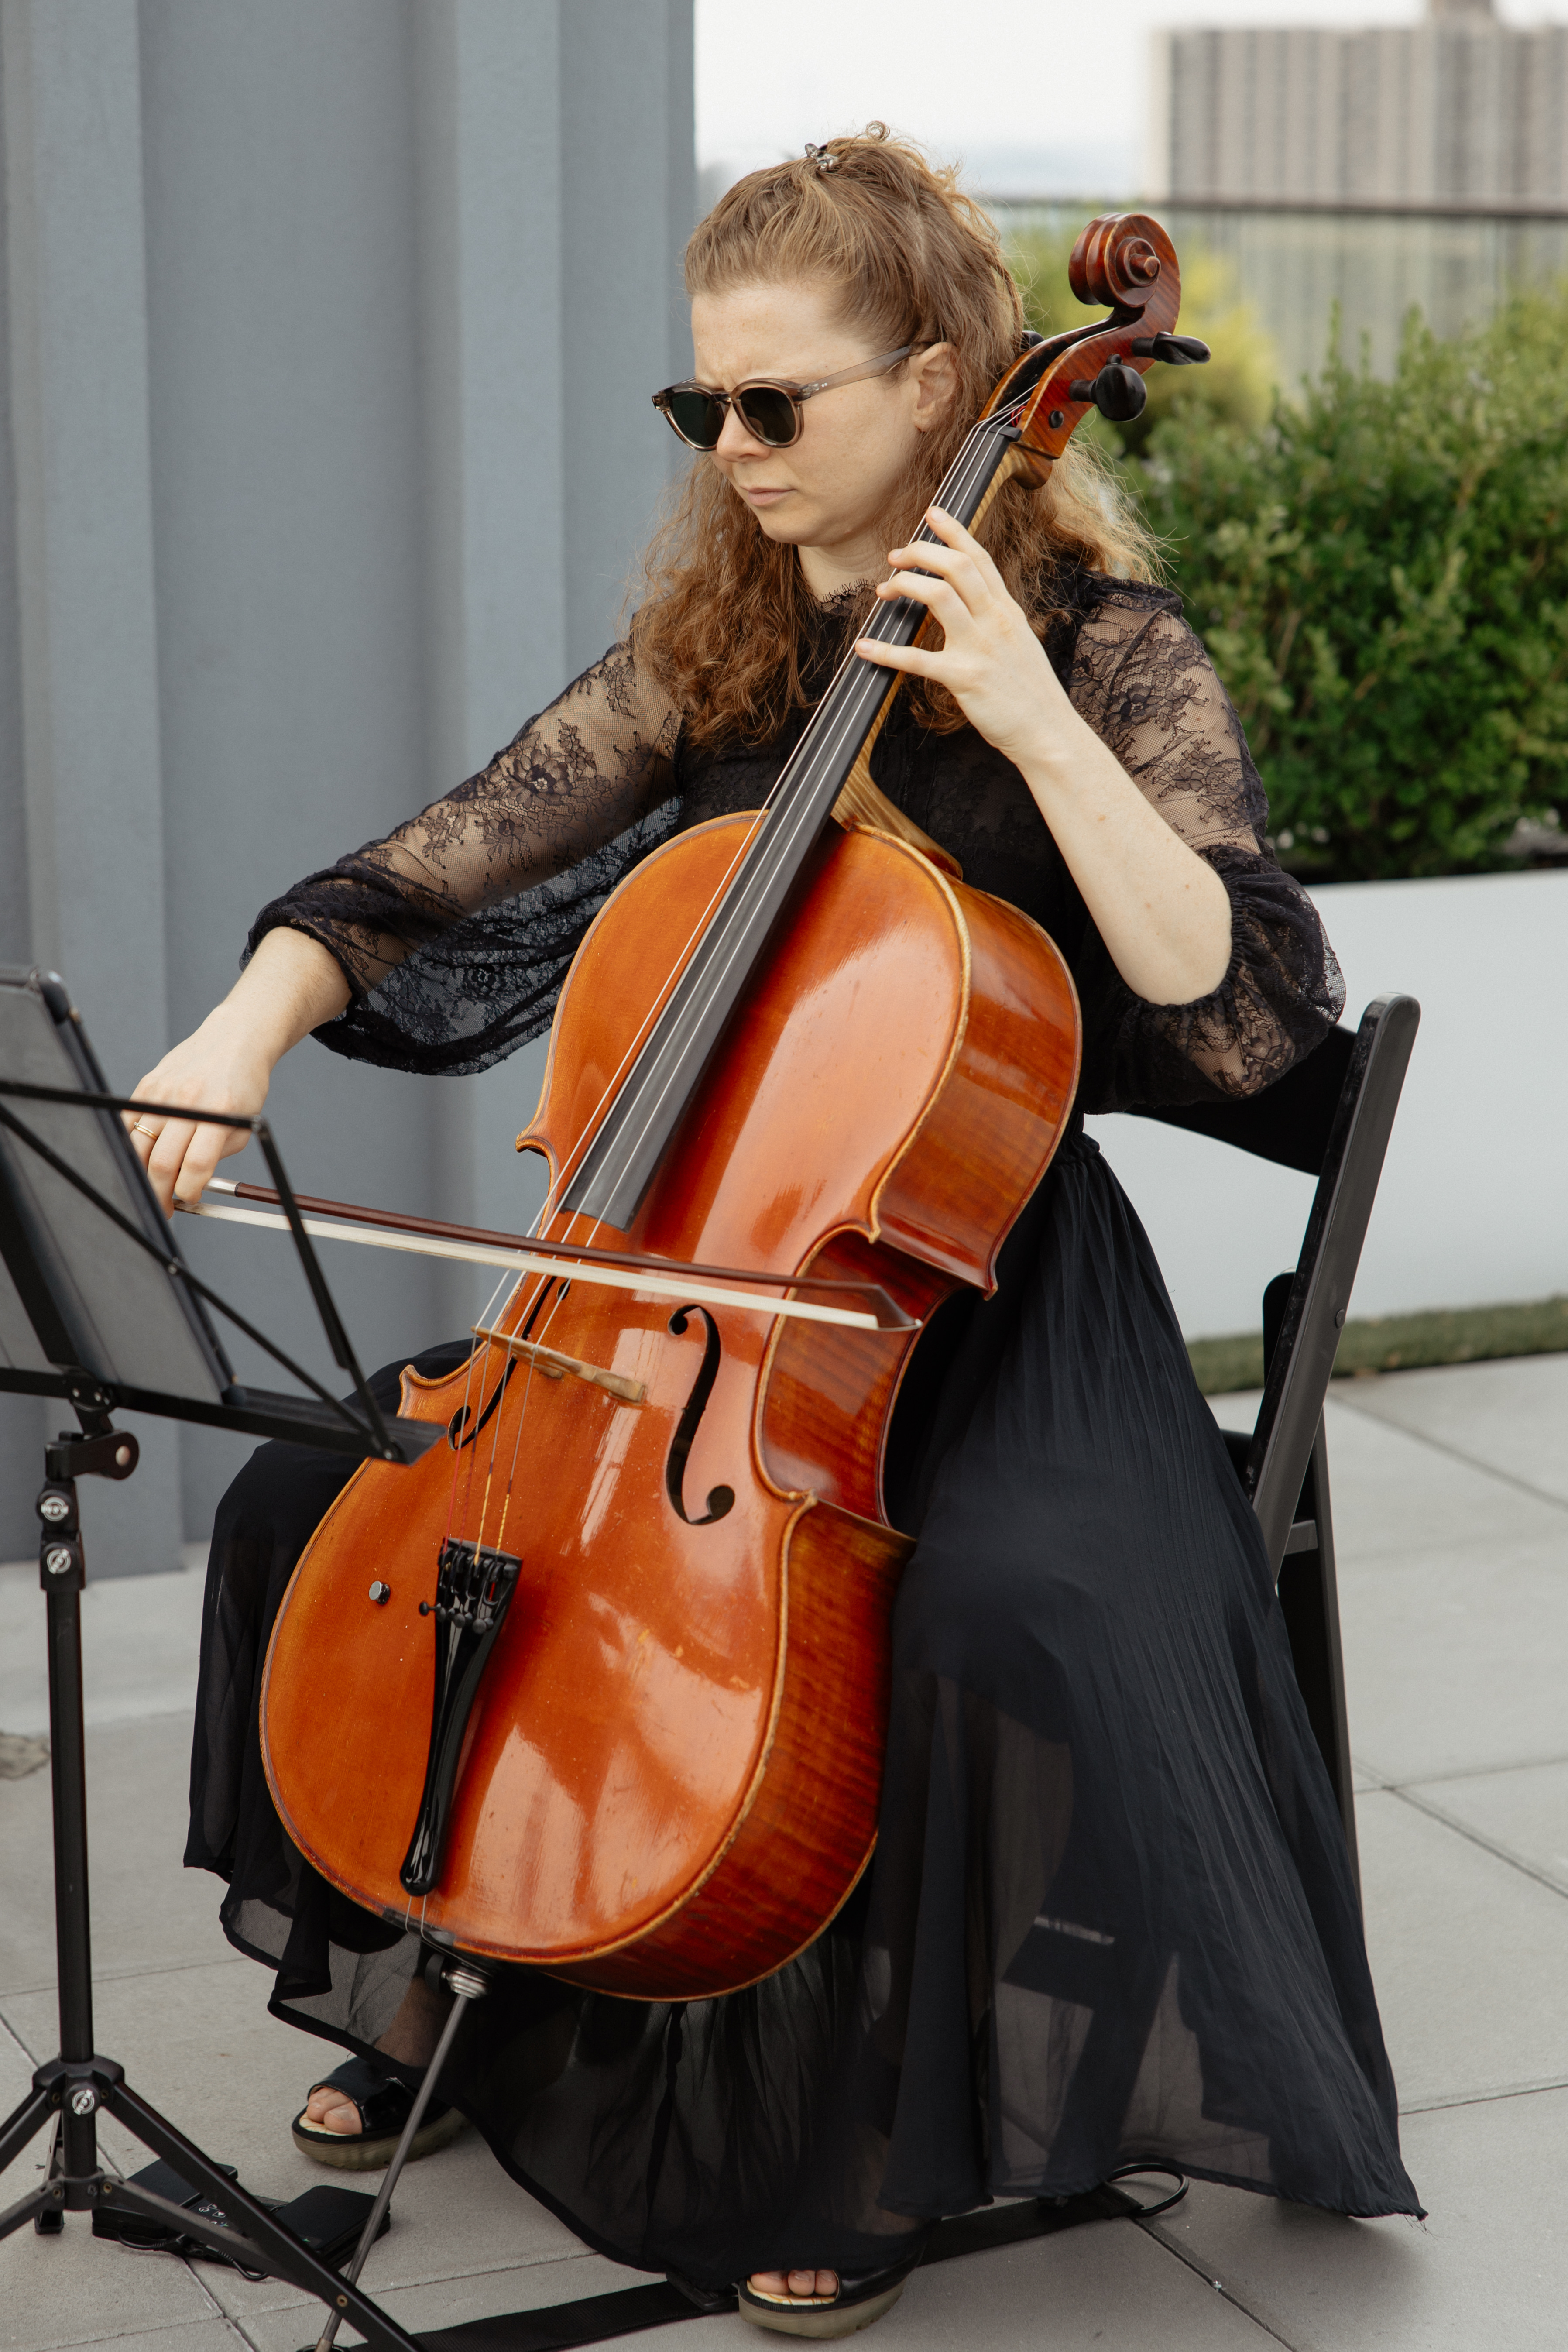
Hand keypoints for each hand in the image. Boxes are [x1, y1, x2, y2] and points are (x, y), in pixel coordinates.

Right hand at [123, 928, 350, 1215]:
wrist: (233, 1040)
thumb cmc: (242, 1085)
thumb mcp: (245, 1124)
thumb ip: (219, 1155)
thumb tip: (190, 1185)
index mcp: (219, 1113)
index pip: (195, 1166)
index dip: (188, 1192)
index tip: (187, 1201)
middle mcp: (189, 1101)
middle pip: (162, 1161)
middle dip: (160, 1192)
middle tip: (163, 1206)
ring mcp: (164, 1092)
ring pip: (139, 1146)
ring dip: (142, 1173)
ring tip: (152, 1185)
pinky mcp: (147, 1084)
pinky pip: (128, 1124)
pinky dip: (131, 1146)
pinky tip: (142, 1156)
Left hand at [854, 506, 1066, 768]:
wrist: (1049, 732)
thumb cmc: (1031, 693)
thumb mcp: (1019, 644)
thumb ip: (996, 621)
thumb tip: (973, 605)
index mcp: (1007, 612)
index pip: (979, 558)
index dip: (954, 531)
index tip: (932, 513)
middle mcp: (995, 622)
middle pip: (956, 566)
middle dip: (921, 552)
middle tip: (895, 556)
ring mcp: (981, 648)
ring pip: (939, 596)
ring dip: (905, 585)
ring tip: (884, 589)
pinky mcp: (964, 679)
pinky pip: (917, 659)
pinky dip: (885, 652)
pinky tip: (864, 648)